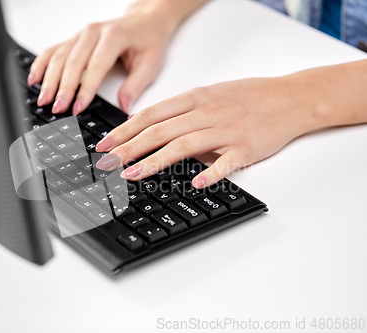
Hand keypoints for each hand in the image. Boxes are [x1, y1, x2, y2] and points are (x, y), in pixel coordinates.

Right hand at [27, 1, 180, 114]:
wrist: (145, 21)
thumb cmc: (149, 40)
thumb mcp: (152, 62)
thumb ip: (137, 85)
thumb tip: (124, 105)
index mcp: (114, 37)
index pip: (96, 66)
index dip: (85, 89)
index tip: (77, 107)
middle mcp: (94, 33)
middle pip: (73, 62)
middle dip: (63, 88)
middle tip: (57, 108)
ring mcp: (81, 34)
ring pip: (59, 57)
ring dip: (49, 79)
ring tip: (43, 99)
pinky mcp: (74, 39)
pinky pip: (53, 50)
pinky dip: (41, 64)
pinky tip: (34, 79)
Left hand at [95, 76, 321, 187]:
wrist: (290, 98)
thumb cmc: (248, 96)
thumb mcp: (210, 94)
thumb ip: (181, 111)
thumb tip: (151, 128)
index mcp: (195, 98)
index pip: (150, 115)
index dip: (124, 130)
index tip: (105, 144)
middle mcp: (206, 113)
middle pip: (159, 131)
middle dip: (128, 148)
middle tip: (107, 163)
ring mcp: (225, 130)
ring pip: (183, 145)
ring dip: (154, 161)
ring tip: (132, 174)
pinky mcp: (245, 148)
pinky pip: (226, 162)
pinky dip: (210, 173)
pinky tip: (195, 183)